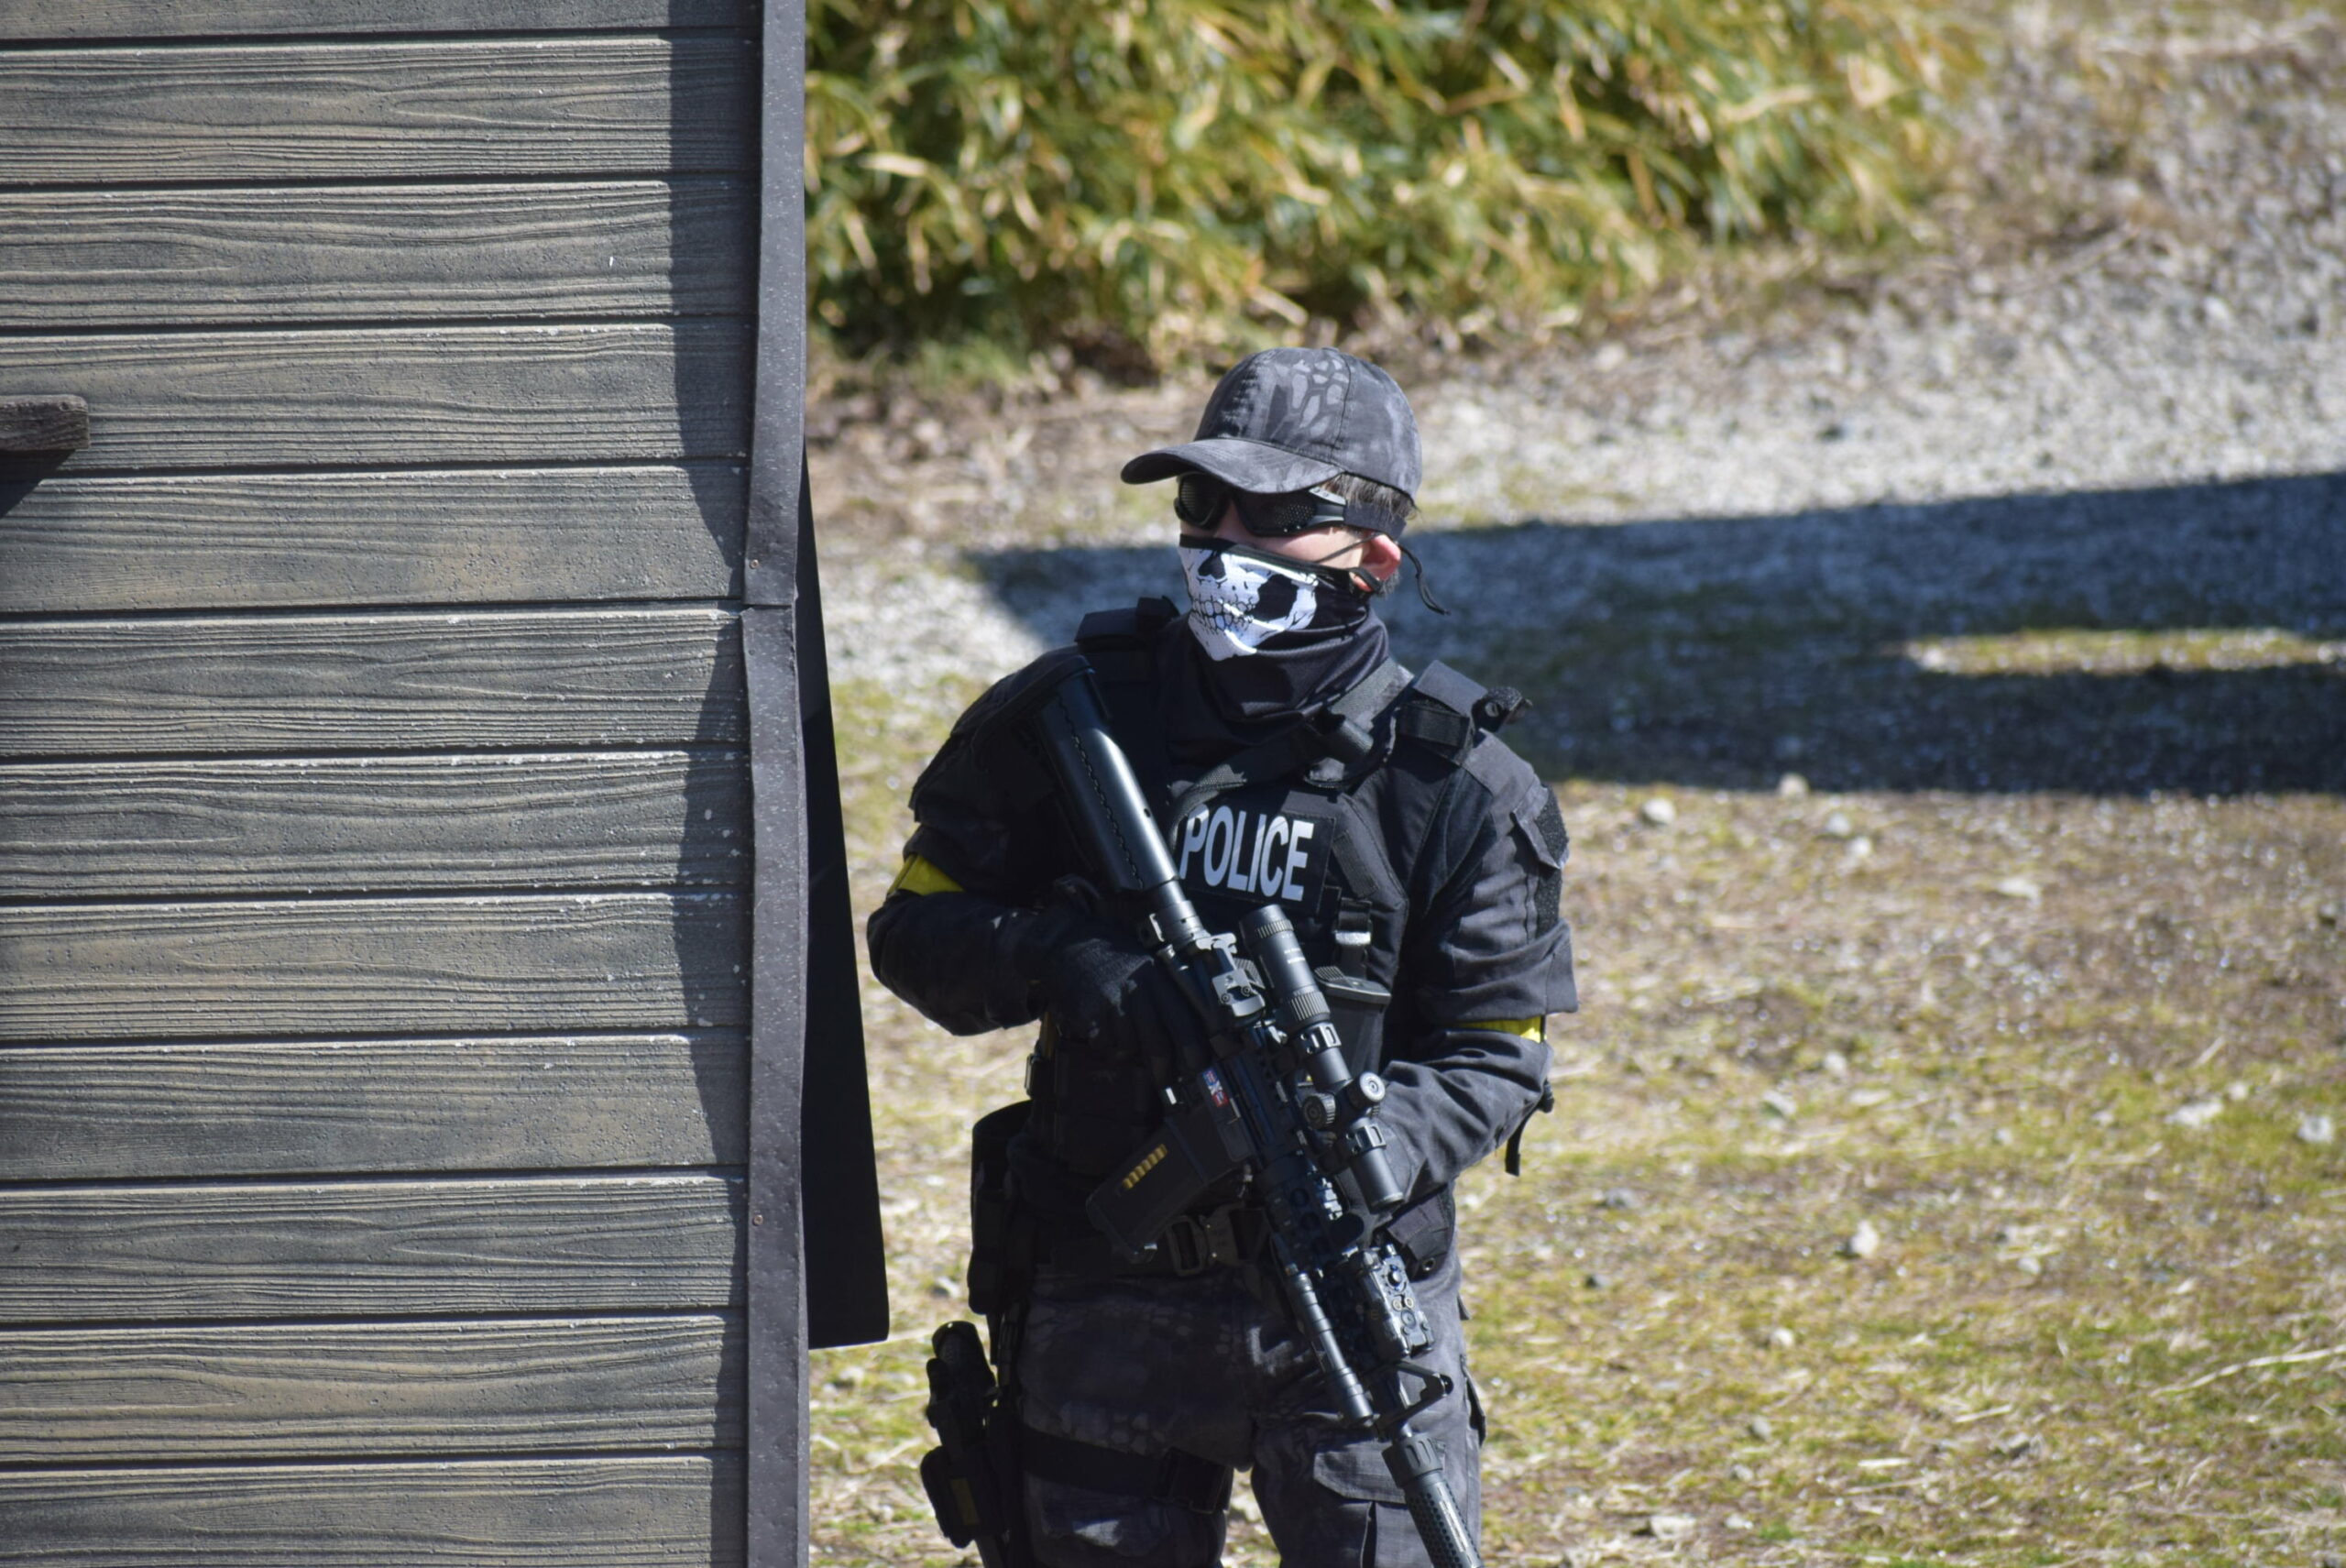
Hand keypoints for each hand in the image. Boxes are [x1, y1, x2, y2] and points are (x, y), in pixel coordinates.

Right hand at [1014, 906, 1201, 1062]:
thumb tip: (1188, 1036)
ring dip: (1129, 1053)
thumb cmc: (1114, 958)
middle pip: (1157, 1042)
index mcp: (1156, 979)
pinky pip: (1103, 1044)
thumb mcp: (1147, 968)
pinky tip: (1104, 1031)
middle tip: (1165, 1080)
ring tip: (1124, 1040)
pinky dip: (1106, 1045)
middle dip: (1163, 1068)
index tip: (1198, 1065)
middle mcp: (1136, 991)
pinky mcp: (1087, 1013)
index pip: (1182, 1020)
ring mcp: (1110, 1003)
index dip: (1193, 1048)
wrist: (1072, 942)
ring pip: (1128, 1047)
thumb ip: (1165, 997)